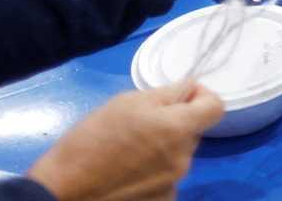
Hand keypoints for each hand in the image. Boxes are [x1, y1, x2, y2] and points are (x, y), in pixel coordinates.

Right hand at [25, 83, 223, 200]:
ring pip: (178, 154)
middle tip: (141, 123)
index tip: (182, 95)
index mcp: (177, 129)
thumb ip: (164, 95)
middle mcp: (183, 160)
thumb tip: (186, 91)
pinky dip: (153, 170)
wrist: (65, 190)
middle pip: (192, 131)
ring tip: (127, 149)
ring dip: (163, 147)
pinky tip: (126, 171)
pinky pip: (166, 177)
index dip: (201, 96)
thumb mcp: (125, 103)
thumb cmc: (90, 141)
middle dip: (174, 122)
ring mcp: (173, 185)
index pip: (215, 107)